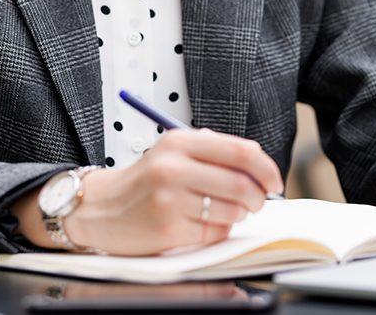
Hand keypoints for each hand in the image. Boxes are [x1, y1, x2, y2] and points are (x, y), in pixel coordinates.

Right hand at [14, 129, 283, 254]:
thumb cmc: (146, 180)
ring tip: (226, 211)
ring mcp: (169, 200)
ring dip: (239, 214)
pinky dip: (218, 230)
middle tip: (258, 201)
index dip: (266, 168)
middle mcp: (173, 168)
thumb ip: (215, 153)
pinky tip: (202, 223)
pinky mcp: (167, 229)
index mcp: (179, 142)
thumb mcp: (174, 152)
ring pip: (231, 211)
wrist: (101, 209)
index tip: (275, 180)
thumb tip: (260, 166)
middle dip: (258, 197)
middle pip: (241, 184)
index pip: (240, 151)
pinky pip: (214, 232)